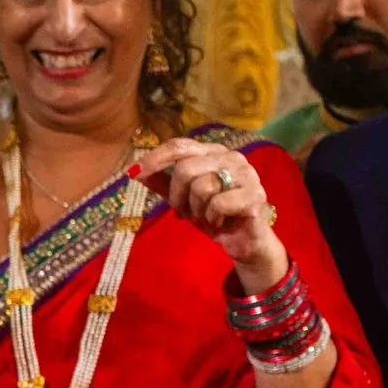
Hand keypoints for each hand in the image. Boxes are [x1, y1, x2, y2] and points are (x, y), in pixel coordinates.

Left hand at [133, 139, 286, 287]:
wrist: (242, 242)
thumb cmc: (213, 216)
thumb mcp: (182, 200)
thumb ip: (162, 184)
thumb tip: (135, 171)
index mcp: (212, 152)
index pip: (180, 146)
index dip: (155, 158)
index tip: (133, 173)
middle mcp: (230, 157)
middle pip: (185, 168)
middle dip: (177, 196)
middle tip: (184, 212)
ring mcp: (246, 174)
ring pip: (201, 187)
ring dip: (196, 210)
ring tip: (206, 217)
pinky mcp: (254, 195)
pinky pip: (218, 204)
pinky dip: (212, 218)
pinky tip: (220, 222)